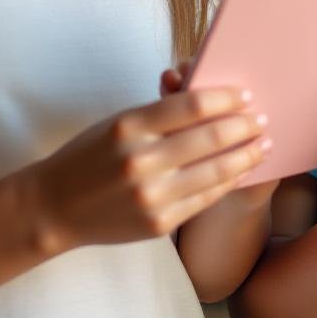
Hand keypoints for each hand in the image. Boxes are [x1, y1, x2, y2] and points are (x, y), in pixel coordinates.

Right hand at [24, 85, 270, 254]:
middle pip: (211, 136)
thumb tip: (215, 101)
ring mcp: (151, 196)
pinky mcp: (159, 223)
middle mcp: (142, 160)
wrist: (54, 207)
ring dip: (247, 155)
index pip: (193, 104)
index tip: (245, 94)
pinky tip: (241, 170)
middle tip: (261, 118)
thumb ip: (161, 114)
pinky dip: (229, 181)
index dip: (227, 97)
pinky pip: (206, 199)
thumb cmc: (89, 156)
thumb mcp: (118, 123)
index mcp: (130, 126)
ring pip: (216, 170)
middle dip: (245, 125)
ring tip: (262, 144)